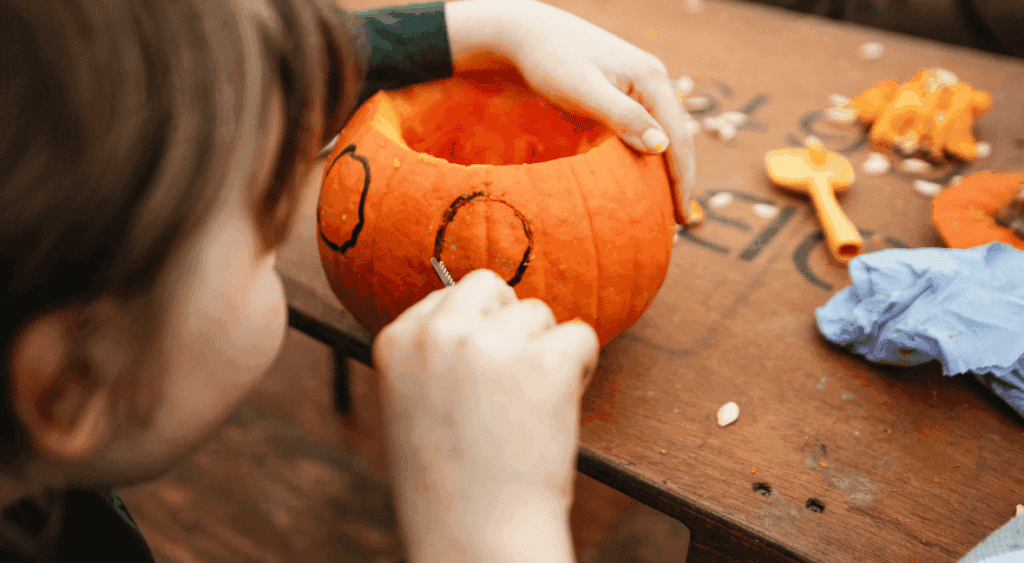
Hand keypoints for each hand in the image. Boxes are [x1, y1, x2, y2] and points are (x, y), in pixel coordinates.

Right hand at [373, 269, 598, 562]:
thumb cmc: (447, 485)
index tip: (479, 380)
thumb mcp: (410, 406)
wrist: (475, 537)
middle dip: (510, 324)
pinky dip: (580, 368)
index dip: (477, 331)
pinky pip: (580, 335)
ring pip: (539, 312)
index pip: (451, 295)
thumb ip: (433, 356)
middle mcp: (439, 333)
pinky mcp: (544, 362)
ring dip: (544, 352)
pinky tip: (557, 410)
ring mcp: (491, 345)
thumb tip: (482, 311)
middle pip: (493, 287)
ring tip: (528, 410)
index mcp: (396, 340)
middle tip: (511, 382)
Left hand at [447, 0, 697, 224]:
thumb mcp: (584, 91)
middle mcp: (651, 79)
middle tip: (679, 224)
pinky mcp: (619, 90)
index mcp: (650, 79)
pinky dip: (642, 157)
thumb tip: (662, 147)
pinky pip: (640, 129)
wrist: (524, 33)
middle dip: (679, 180)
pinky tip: (637, 180)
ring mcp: (636, 84)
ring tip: (661, 208)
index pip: (678, 138)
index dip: (683, 181)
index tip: (682, 220)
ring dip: (662, 171)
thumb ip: (622, 117)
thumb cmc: (550, 60)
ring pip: (659, 134)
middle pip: (675, 137)